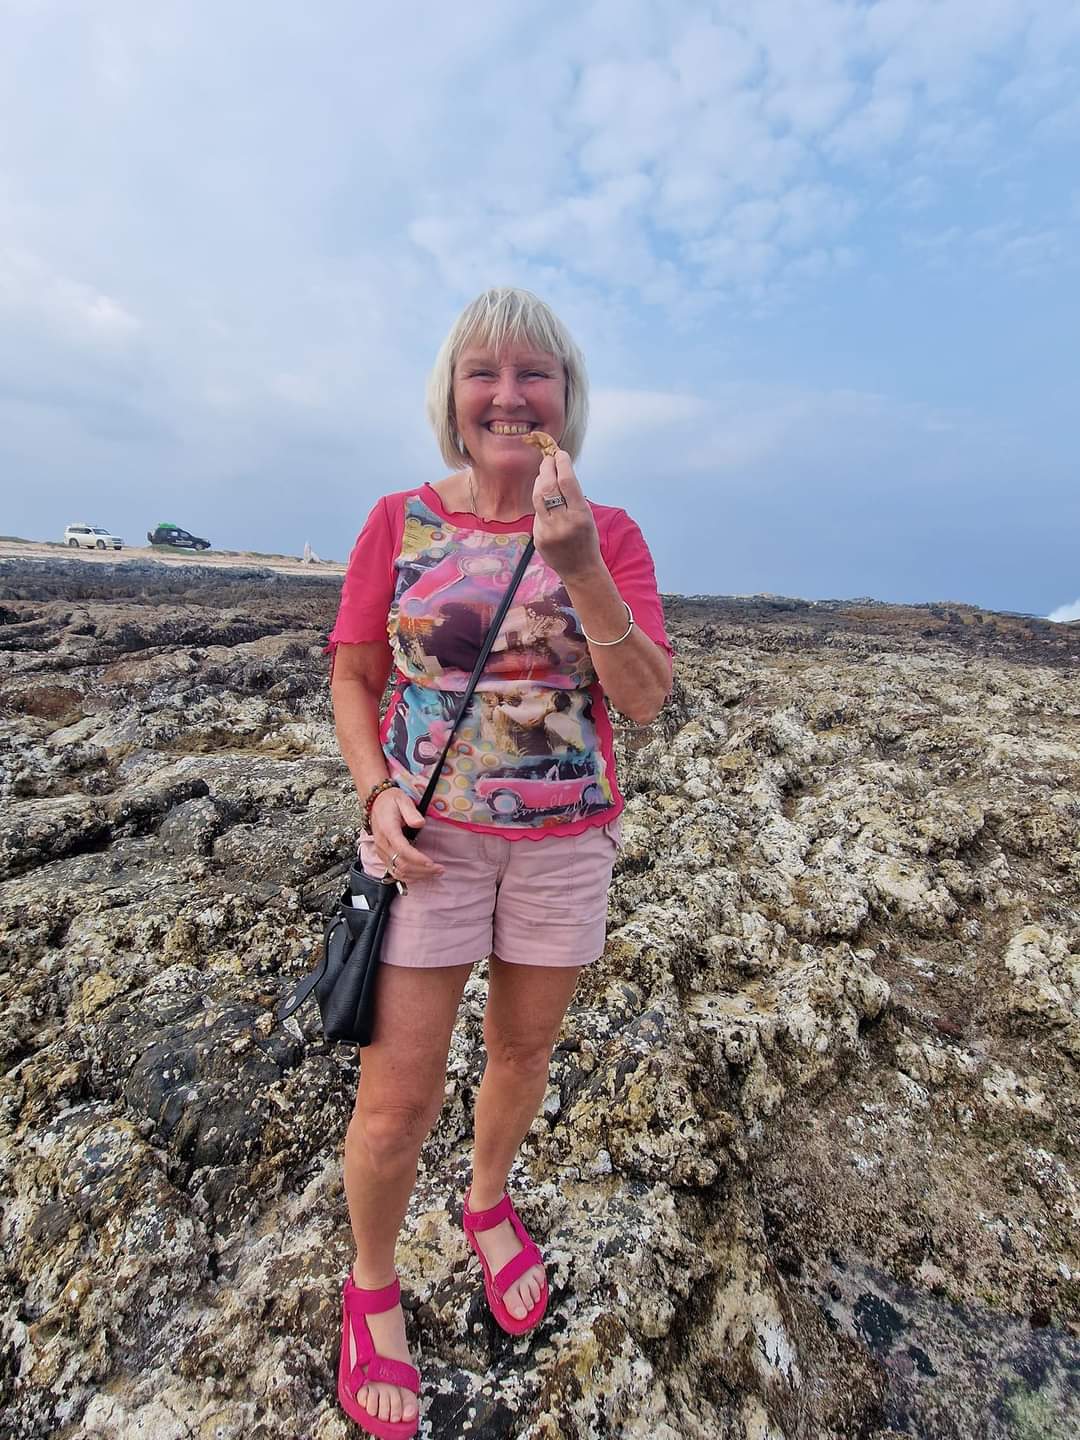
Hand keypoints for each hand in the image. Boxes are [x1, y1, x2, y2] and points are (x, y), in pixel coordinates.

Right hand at [369, 787, 444, 881]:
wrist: (376, 803)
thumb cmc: (391, 801)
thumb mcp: (402, 800)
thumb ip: (411, 812)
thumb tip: (420, 823)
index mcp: (388, 830)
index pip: (402, 850)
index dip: (417, 859)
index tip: (432, 863)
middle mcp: (382, 844)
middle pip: (401, 865)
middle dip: (422, 870)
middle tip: (440, 869)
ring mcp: (381, 852)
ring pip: (398, 872)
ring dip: (417, 876)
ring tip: (434, 873)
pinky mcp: (383, 856)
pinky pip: (394, 872)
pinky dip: (408, 877)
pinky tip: (421, 875)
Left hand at [532, 449, 602, 584]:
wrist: (581, 570)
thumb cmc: (587, 540)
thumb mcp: (587, 516)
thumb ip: (573, 496)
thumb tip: (558, 471)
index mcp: (580, 515)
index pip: (567, 482)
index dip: (561, 464)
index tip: (560, 454)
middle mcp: (563, 522)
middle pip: (548, 486)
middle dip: (547, 468)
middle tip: (548, 459)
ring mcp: (548, 531)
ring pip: (537, 497)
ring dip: (540, 481)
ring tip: (544, 474)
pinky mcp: (538, 538)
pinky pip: (537, 513)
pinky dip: (540, 503)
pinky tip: (545, 500)